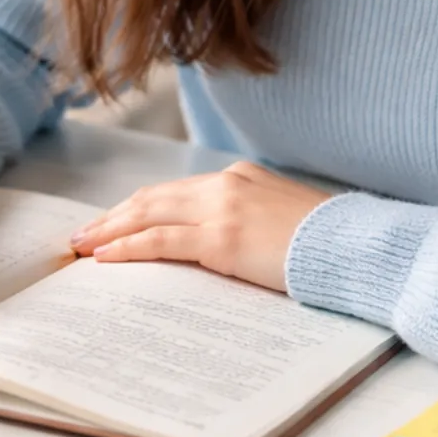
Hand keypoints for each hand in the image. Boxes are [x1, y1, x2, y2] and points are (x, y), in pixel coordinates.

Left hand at [66, 162, 333, 291]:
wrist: (356, 248)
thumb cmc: (327, 245)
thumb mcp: (283, 221)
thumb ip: (249, 222)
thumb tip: (220, 247)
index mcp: (240, 178)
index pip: (174, 192)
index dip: (138, 207)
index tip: (112, 221)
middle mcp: (225, 185)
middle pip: (152, 198)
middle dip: (112, 216)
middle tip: (81, 234)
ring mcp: (222, 209)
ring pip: (147, 215)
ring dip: (109, 231)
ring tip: (81, 247)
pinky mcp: (222, 238)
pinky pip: (160, 241)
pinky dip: (127, 248)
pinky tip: (105, 258)